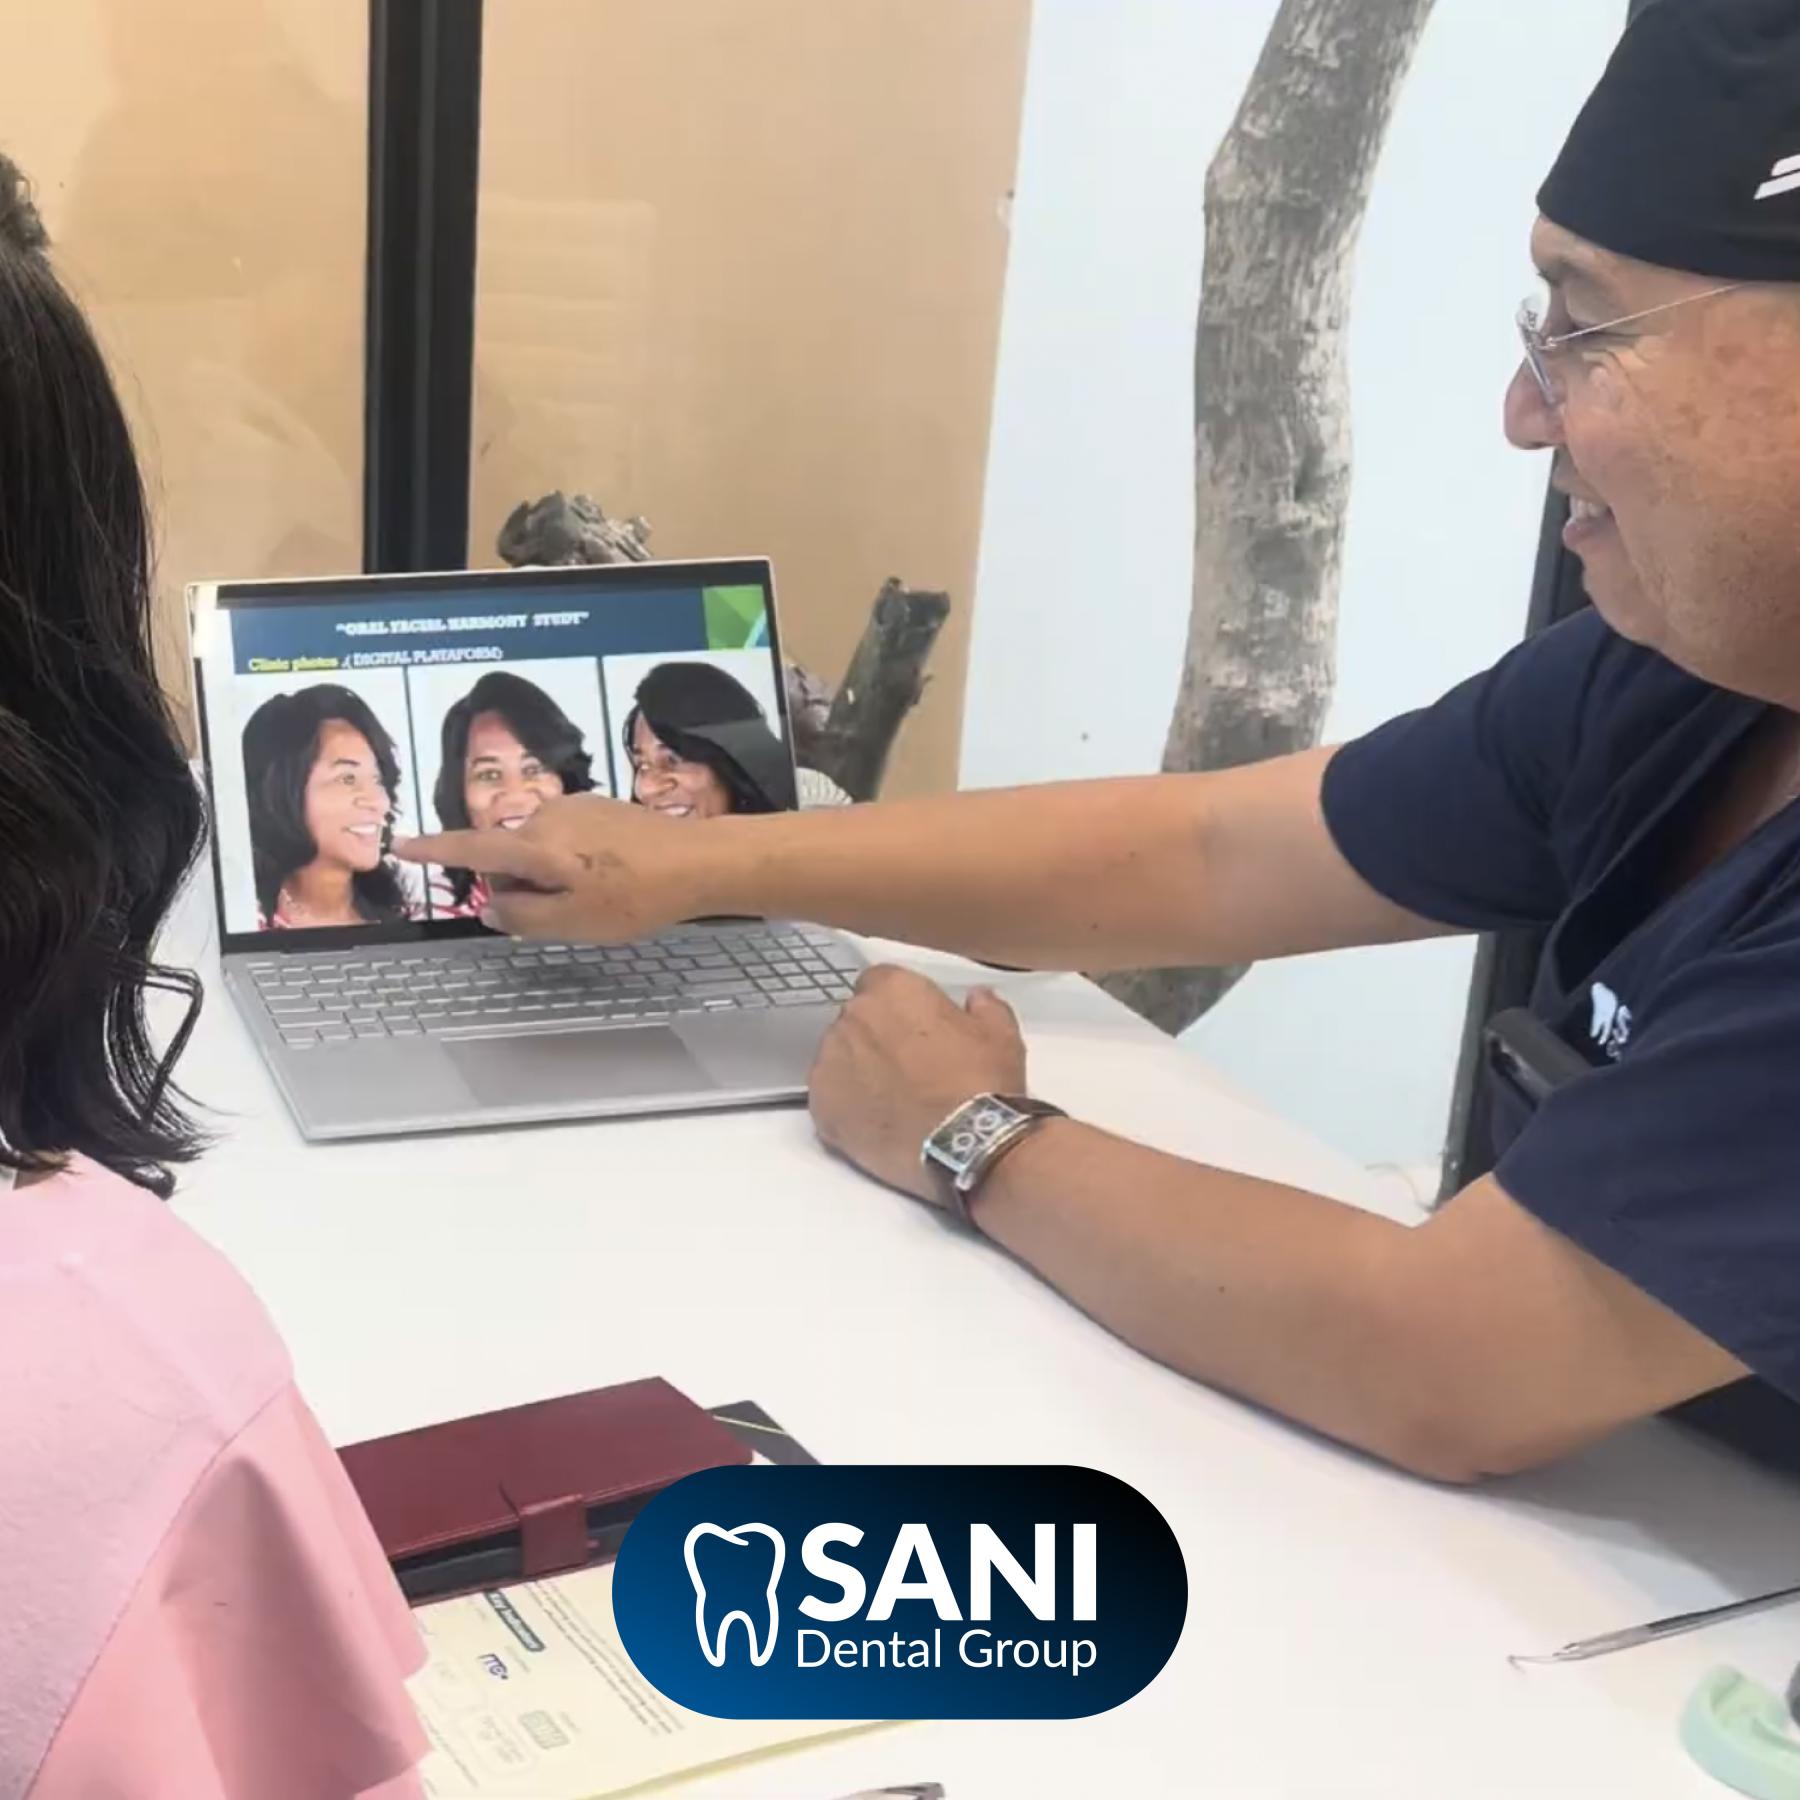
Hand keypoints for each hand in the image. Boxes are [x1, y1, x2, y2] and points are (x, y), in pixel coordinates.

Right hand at [395, 794, 711, 941]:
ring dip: (550, 876)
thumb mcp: (572, 922)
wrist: (697, 861)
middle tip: (565, 915)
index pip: (471, 849)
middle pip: (508, 855)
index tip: (401, 845)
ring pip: (539, 849)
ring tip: (597, 900)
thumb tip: (489, 906)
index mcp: (533, 846)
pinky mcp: (599, 807)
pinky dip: (572, 863)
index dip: (434, 850)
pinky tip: (610, 879)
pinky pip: (566, 840)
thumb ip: (522, 916)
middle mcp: (546, 817)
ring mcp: (575, 807)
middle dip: (520, 886)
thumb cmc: (634, 896)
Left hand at [809, 965, 1026, 1204]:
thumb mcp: (1001, 1034)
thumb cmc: (981, 1082)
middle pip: (856, 1020)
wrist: (965, 1143)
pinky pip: (827, 1098)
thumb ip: (984, 1006)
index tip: (915, 1026)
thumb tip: (977, 997)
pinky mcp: (820, 1106)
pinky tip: (874, 1122)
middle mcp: (852, 1017)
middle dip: (876, 1037)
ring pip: (837, 1058)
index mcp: (891, 990)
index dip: (897, 1006)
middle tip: (906, 1066)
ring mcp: (829, 1062)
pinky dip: (845, 1106)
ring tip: (891, 1099)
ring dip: (857, 1070)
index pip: (879, 982)